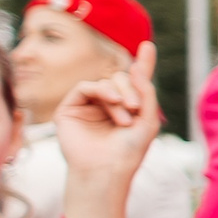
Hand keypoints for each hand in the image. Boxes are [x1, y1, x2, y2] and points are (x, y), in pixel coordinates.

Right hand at [56, 42, 163, 217]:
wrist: (107, 171)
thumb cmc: (129, 151)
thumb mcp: (148, 119)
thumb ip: (146, 91)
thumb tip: (135, 65)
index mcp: (125, 109)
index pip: (134, 82)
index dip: (142, 64)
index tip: (148, 46)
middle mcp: (106, 106)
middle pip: (120, 79)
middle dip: (131, 89)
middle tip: (135, 108)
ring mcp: (87, 107)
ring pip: (105, 82)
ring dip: (119, 94)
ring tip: (126, 116)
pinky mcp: (69, 109)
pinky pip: (86, 87)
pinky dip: (102, 91)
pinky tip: (114, 103)